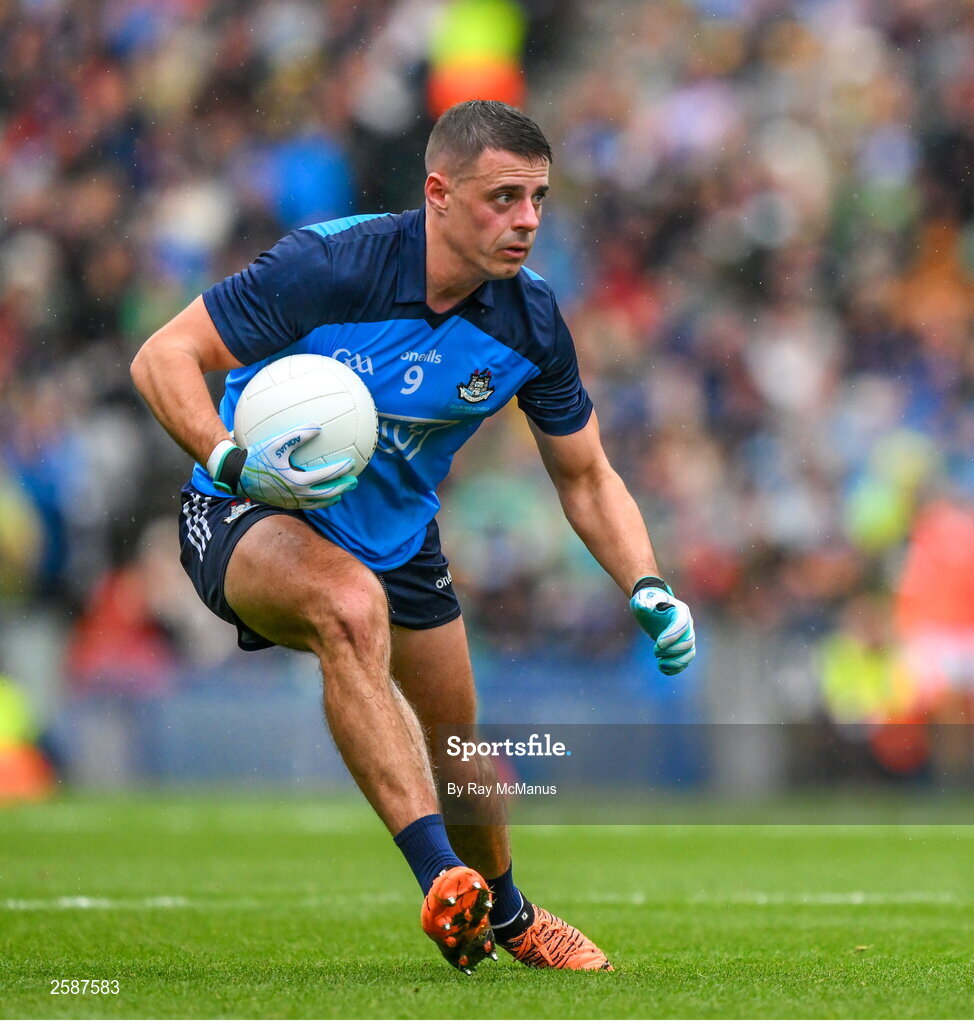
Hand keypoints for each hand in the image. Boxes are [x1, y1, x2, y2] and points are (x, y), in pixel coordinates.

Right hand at [211, 426, 357, 509]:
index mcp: (297, 480)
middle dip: (342, 487)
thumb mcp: (275, 443)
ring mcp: (292, 502)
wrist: (237, 477)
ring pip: (319, 503)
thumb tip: (318, 426)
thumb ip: (297, 435)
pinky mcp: (286, 504)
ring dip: (333, 497)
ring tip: (342, 492)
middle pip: (327, 494)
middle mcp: (297, 495)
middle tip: (354, 481)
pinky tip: (321, 494)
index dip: (340, 470)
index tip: (351, 463)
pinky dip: (319, 501)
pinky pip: (308, 505)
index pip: (325, 476)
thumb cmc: (256, 458)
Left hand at [629, 576, 695, 674]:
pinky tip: (663, 669)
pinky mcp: (683, 646)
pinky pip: (686, 660)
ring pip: (690, 653)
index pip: (682, 625)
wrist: (653, 606)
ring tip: (660, 665)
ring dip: (677, 662)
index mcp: (680, 611)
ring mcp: (687, 636)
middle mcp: (688, 624)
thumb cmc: (648, 600)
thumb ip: (644, 602)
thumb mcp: (643, 598)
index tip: (658, 644)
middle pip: (689, 641)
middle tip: (655, 651)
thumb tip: (644, 606)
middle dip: (672, 650)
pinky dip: (676, 668)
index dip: (672, 636)